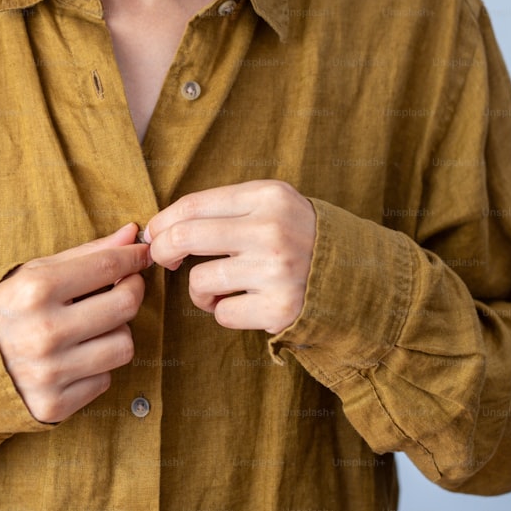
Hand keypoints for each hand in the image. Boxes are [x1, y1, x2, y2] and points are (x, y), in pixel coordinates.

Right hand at [0, 223, 150, 422]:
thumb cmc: (9, 309)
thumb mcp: (37, 272)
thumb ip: (88, 254)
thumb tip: (133, 235)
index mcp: (35, 290)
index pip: (107, 266)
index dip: (134, 257)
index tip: (143, 254)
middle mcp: (43, 332)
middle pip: (125, 306)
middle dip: (130, 292)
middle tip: (123, 288)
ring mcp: (49, 372)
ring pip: (123, 346)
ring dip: (115, 334)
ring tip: (91, 328)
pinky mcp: (54, 405)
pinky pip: (105, 380)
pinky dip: (96, 367)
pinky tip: (75, 358)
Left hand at [144, 180, 315, 333]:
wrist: (355, 278)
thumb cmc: (297, 238)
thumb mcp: (271, 205)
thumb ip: (224, 209)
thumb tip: (160, 227)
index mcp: (268, 196)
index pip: (192, 205)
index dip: (162, 221)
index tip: (154, 234)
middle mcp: (272, 230)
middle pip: (186, 237)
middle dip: (163, 250)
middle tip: (163, 259)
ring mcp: (277, 271)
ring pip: (199, 281)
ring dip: (200, 290)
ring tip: (222, 288)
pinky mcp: (280, 308)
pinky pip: (221, 313)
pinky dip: (223, 312)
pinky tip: (244, 304)